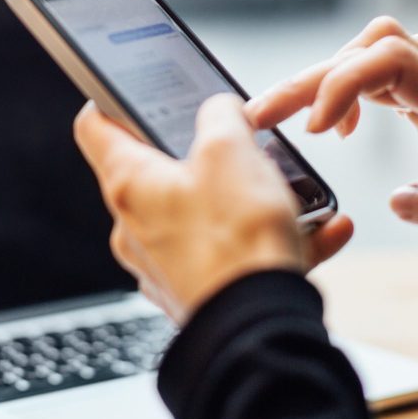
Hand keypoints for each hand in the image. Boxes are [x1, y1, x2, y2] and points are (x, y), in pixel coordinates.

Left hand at [74, 94, 355, 323]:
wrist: (258, 328)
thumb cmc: (235, 242)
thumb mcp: (231, 150)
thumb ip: (221, 115)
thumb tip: (220, 110)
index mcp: (129, 186)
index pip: (95, 128)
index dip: (108, 100)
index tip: (123, 90)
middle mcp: (136, 229)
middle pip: (159, 173)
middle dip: (205, 155)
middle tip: (238, 142)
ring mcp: (167, 265)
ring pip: (207, 215)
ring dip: (252, 198)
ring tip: (294, 192)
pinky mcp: (201, 292)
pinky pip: (237, 253)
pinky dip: (276, 238)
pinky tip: (323, 230)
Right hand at [244, 17, 417, 308]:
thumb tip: (401, 197)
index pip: (398, 60)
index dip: (346, 81)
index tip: (315, 130)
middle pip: (376, 46)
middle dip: (314, 76)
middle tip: (264, 115)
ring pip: (373, 51)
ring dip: (324, 77)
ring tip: (285, 118)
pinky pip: (379, 72)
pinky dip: (344, 88)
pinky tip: (335, 128)